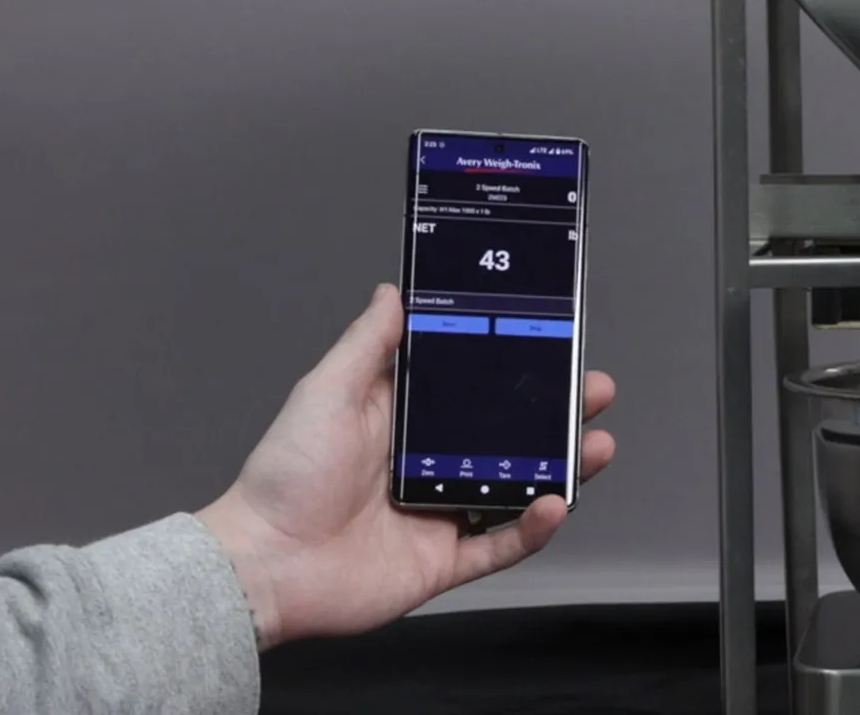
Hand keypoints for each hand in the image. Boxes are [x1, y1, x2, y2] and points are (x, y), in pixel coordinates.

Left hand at [195, 284, 617, 649]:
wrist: (265, 565)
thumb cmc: (284, 479)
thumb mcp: (325, 393)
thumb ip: (367, 345)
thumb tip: (392, 293)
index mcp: (402, 424)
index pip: (472, 390)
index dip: (515, 371)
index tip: (552, 346)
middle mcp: (427, 466)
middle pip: (509, 436)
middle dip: (556, 415)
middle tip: (592, 394)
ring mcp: (439, 514)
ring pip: (518, 490)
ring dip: (561, 469)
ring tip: (594, 448)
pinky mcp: (442, 561)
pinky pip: (501, 546)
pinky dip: (533, 529)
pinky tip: (554, 506)